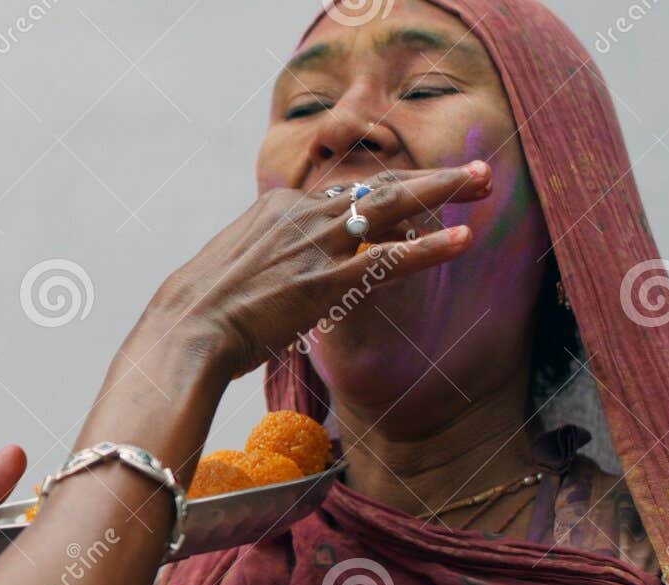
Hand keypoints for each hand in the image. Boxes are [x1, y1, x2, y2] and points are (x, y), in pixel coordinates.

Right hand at [134, 163, 492, 378]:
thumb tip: (270, 277)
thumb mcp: (230, 269)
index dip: (386, 194)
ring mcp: (316, 246)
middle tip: (474, 172)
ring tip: (483, 182)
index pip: (344, 193)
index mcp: (277, 209)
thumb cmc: (198, 310)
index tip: (415, 193)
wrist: (186, 328)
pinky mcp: (326, 281)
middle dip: (430, 178)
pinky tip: (464, 238)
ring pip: (392, 206)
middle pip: (378, 186)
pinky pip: (389, 258)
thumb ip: (262, 261)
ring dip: (443, 191)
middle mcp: (301, 216)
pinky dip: (431, 248)